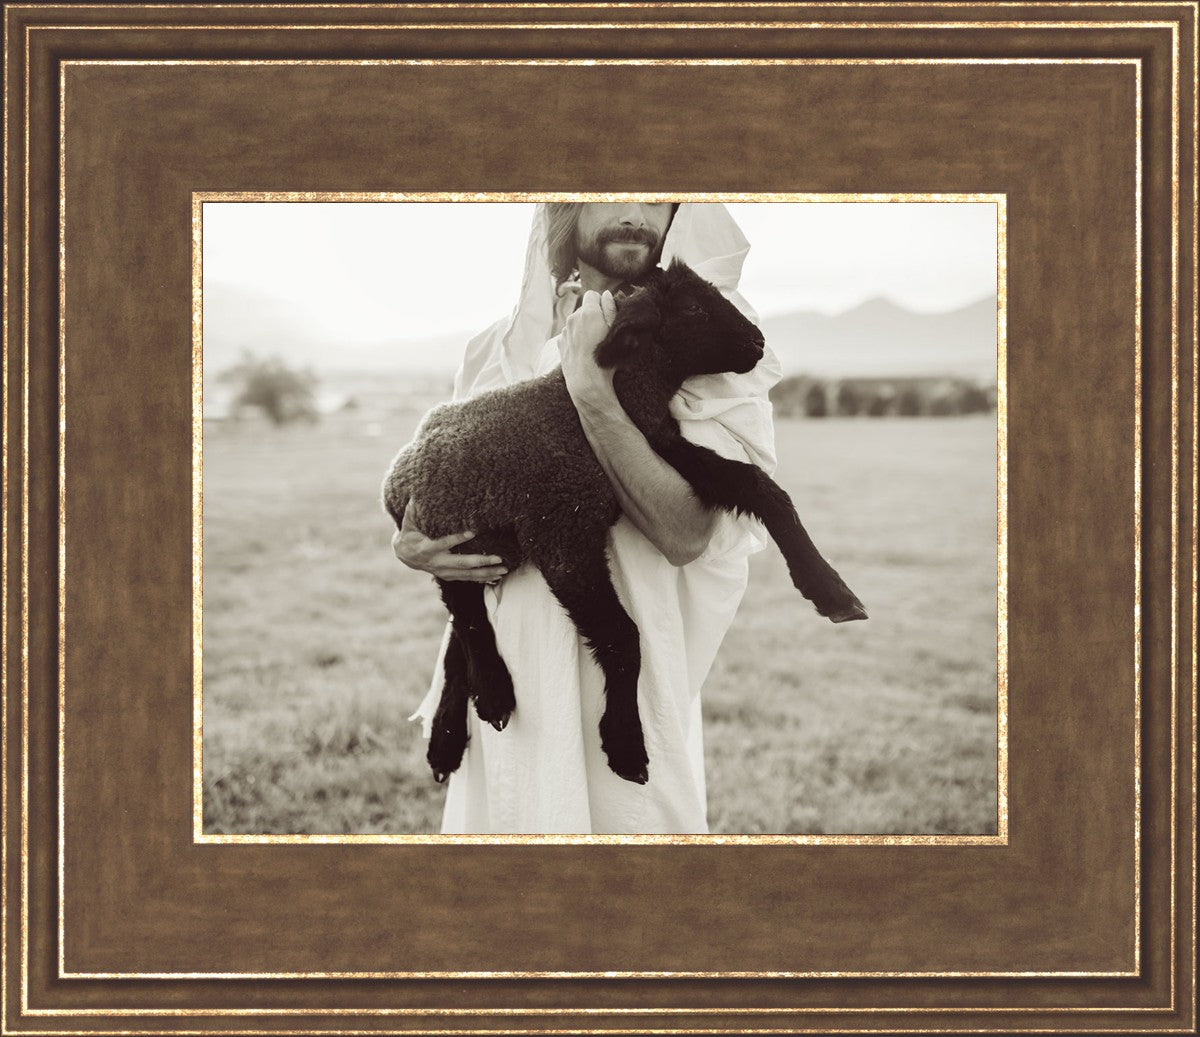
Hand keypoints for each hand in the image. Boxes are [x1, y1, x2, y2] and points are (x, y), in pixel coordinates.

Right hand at [391, 499, 508, 582]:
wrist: (405, 555)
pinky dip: (483, 579)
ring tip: (504, 569)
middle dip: (481, 561)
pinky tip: (497, 577)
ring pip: (468, 574)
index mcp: (426, 548)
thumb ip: (414, 509)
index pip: (444, 543)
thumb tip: (418, 492)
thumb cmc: (410, 532)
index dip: (458, 538)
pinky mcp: (449, 576)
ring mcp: (444, 572)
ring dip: (487, 572)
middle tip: (498, 557)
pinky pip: (468, 578)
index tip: (473, 532)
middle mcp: (437, 562)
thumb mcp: (409, 520)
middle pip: (461, 563)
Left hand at [560, 289, 617, 406]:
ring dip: (583, 327)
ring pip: (576, 322)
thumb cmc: (605, 358)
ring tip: (592, 344)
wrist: (587, 382)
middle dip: (592, 315)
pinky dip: (575, 338)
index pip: (592, 295)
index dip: (600, 304)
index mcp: (588, 312)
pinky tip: (583, 350)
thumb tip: (607, 295)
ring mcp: (565, 330)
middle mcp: (573, 318)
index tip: (606, 316)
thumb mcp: (615, 331)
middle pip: (583, 309)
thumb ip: (610, 309)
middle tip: (601, 332)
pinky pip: (569, 334)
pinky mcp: (560, 342)